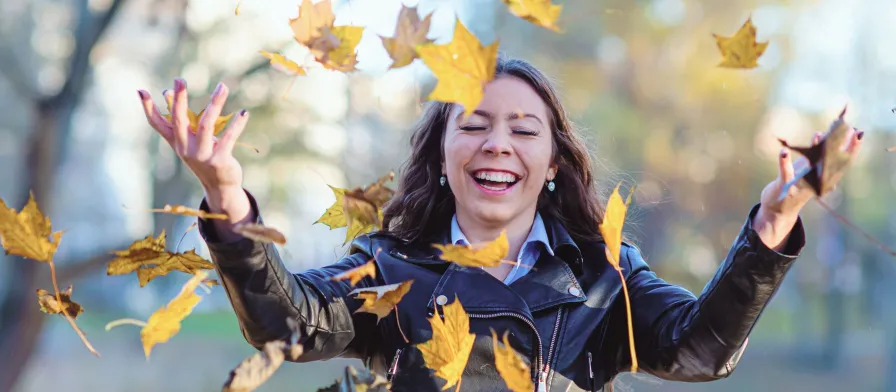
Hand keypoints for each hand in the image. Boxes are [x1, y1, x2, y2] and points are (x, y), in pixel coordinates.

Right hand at [138, 79, 247, 203]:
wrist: (219, 187)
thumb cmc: (204, 158)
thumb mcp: (189, 142)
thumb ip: (181, 122)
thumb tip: (167, 94)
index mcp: (176, 142)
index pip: (157, 124)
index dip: (148, 108)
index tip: (141, 90)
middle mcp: (185, 148)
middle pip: (179, 120)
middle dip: (178, 99)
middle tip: (179, 79)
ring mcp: (202, 155)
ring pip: (206, 125)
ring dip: (215, 103)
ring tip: (222, 86)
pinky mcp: (219, 160)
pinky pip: (229, 138)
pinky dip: (236, 124)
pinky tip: (244, 113)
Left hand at [754, 128, 863, 249]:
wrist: (779, 211)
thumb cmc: (794, 187)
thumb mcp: (806, 170)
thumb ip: (813, 154)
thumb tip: (822, 135)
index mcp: (823, 178)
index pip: (840, 162)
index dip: (851, 148)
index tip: (859, 134)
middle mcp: (815, 182)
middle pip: (830, 164)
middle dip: (840, 149)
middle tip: (850, 131)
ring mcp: (800, 185)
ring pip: (810, 167)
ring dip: (813, 151)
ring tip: (818, 133)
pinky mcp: (784, 185)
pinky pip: (785, 172)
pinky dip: (784, 161)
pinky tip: (783, 151)